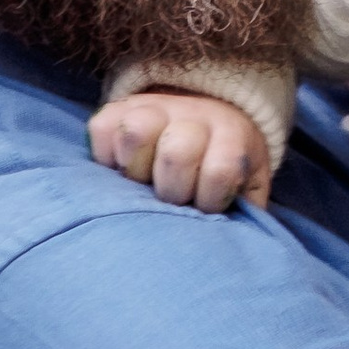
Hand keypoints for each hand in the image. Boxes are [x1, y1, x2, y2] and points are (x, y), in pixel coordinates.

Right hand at [88, 87, 273, 211]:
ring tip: (143, 181)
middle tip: (172, 198)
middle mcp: (193, 114)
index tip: (204, 207)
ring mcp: (153, 107)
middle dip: (171, 190)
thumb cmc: (224, 166)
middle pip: (176, 153)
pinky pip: (101, 130)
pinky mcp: (118, 107)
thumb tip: (230, 241)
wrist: (207, 117)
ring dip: (136, 167)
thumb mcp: (247, 186)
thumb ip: (245, 212)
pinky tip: (123, 168)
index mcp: (232, 134)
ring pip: (136, 132)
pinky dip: (106, 157)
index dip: (208, 200)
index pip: (219, 171)